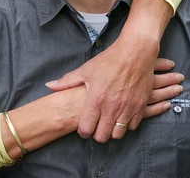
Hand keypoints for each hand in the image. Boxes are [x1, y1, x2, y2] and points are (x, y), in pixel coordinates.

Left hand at [46, 53, 182, 141]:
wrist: (135, 52)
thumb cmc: (110, 60)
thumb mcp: (86, 69)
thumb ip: (67, 81)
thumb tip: (49, 85)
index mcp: (96, 100)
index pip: (86, 130)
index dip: (83, 131)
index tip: (84, 127)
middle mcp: (112, 108)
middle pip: (102, 137)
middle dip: (97, 134)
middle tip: (96, 126)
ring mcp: (128, 108)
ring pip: (118, 134)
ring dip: (112, 131)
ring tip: (109, 122)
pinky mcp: (140, 106)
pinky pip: (133, 126)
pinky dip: (127, 124)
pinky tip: (122, 115)